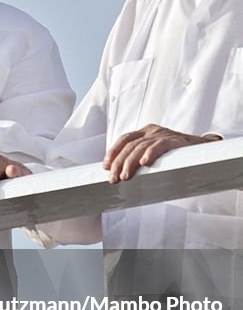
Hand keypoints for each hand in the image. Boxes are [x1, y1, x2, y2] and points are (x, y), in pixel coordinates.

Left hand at [103, 124, 220, 183]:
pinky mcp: (175, 141)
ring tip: (124, 177)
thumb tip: (122, 174)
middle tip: (113, 179)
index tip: (105, 167)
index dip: (113, 152)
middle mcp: (152, 131)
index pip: (124, 139)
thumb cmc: (177, 155)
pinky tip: (144, 163)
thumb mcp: (156, 153)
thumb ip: (141, 158)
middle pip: (129, 145)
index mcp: (146, 132)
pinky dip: (150, 154)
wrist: (204, 149)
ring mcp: (163, 134)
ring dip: (130, 163)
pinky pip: (160, 145)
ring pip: (140, 147)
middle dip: (118, 163)